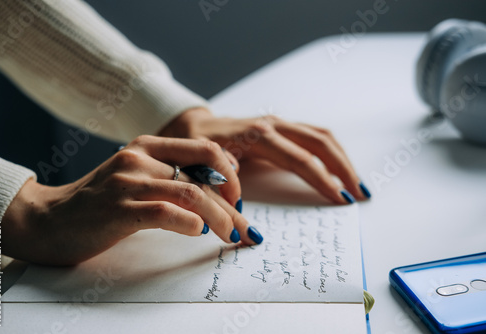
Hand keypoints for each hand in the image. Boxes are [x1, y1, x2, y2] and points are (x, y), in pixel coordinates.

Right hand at [2, 136, 261, 265]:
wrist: (48, 220)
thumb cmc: (99, 203)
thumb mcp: (136, 178)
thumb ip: (171, 177)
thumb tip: (218, 192)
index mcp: (147, 145)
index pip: (206, 150)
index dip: (230, 175)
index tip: (238, 198)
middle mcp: (139, 158)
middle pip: (204, 177)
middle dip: (233, 205)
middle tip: (246, 227)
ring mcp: (128, 182)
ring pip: (192, 194)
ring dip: (221, 218)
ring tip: (232, 235)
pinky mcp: (119, 209)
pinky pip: (166, 212)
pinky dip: (191, 223)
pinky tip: (200, 232)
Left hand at [160, 108, 370, 203]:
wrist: (191, 126)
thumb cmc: (195, 145)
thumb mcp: (201, 161)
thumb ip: (218, 173)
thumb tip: (236, 185)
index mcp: (257, 135)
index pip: (299, 159)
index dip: (322, 179)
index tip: (339, 199)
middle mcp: (273, 125)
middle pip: (320, 143)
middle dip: (343, 169)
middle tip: (359, 194)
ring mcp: (278, 124)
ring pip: (321, 136)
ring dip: (342, 159)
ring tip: (357, 184)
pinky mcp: (280, 128)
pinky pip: (313, 136)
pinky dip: (331, 152)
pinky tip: (338, 169)